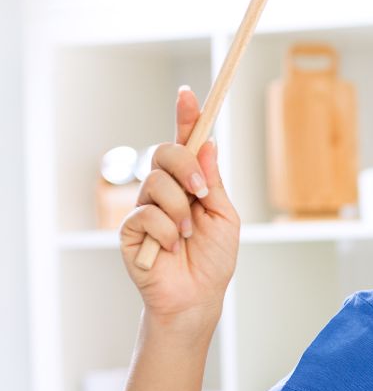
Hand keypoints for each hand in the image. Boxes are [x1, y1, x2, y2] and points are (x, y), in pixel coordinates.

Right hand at [119, 86, 240, 320]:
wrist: (198, 295)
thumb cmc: (214, 258)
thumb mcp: (224, 215)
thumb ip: (214, 181)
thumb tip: (208, 143)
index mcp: (190, 182)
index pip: (185, 143)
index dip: (185, 118)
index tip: (188, 94)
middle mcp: (165, 189)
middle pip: (165, 153)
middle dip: (187, 168)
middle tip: (202, 193)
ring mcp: (144, 206)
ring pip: (157, 183)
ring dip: (181, 211)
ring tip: (188, 235)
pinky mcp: (129, 228)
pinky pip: (146, 213)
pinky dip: (166, 231)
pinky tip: (171, 248)